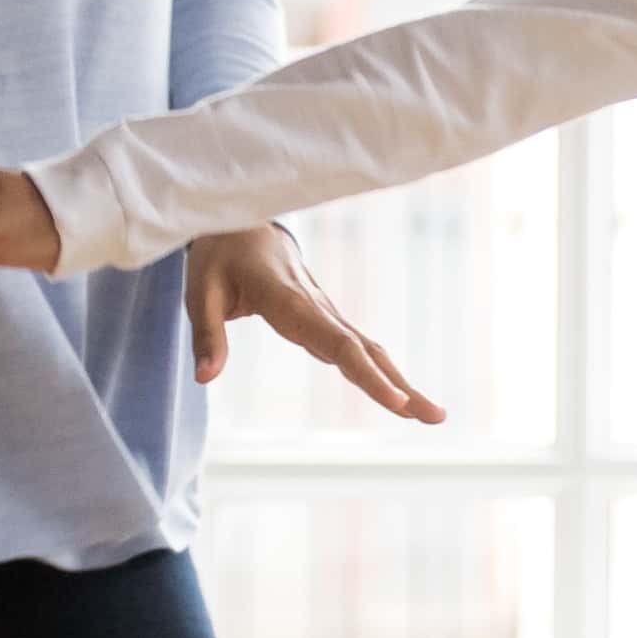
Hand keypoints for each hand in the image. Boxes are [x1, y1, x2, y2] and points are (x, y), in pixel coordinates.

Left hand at [184, 223, 444, 422]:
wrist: (240, 219)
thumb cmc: (218, 254)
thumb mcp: (199, 291)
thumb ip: (206, 335)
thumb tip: (205, 378)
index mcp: (289, 301)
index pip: (338, 344)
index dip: (368, 375)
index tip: (396, 401)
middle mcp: (317, 307)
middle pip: (367, 351)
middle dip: (402, 385)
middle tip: (437, 418)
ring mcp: (324, 311)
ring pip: (369, 350)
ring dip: (400, 381)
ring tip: (431, 415)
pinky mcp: (323, 317)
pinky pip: (356, 347)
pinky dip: (381, 372)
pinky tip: (397, 395)